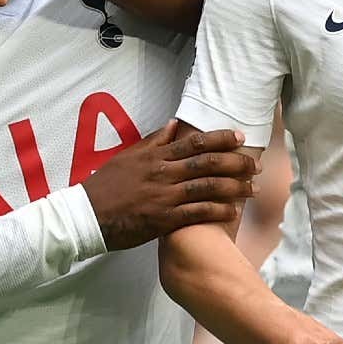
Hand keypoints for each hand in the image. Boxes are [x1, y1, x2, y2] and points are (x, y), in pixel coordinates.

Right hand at [82, 122, 256, 249]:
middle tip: (256, 165)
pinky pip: (198, 213)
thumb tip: (174, 124)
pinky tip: (234, 211)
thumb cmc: (106, 186)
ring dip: (235, 187)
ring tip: (253, 189)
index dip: (221, 138)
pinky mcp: (164, 219)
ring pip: (208, 187)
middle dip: (237, 163)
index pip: (195, 142)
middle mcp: (164, 173)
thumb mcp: (127, 157)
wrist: (86, 216)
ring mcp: (165, 196)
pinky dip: (218, 211)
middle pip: (209, 163)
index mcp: (156, 156)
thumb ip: (153, 141)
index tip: (240, 136)